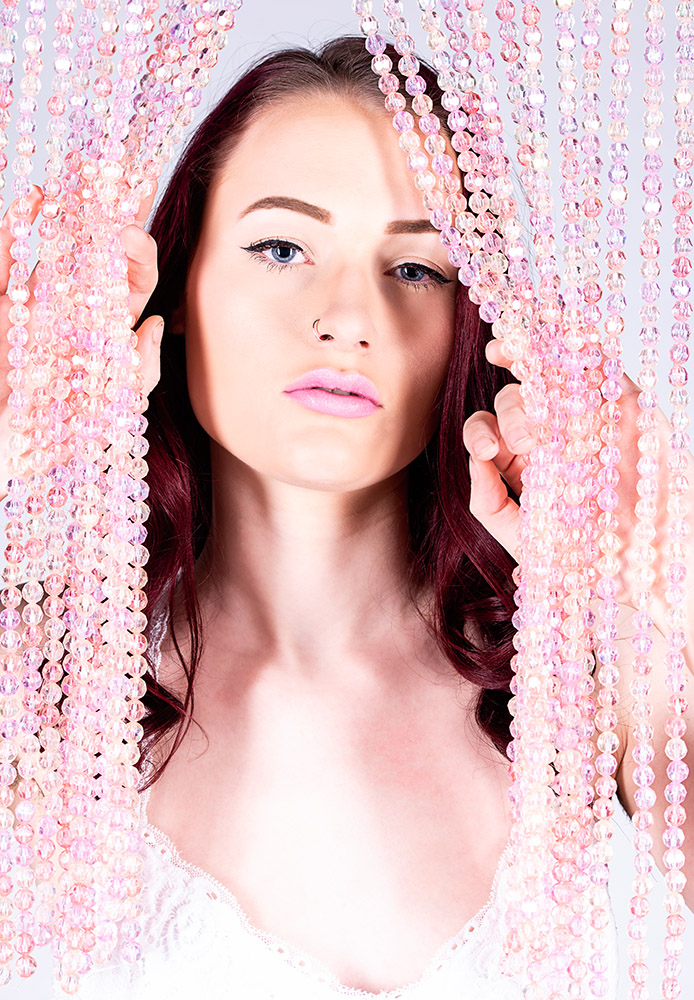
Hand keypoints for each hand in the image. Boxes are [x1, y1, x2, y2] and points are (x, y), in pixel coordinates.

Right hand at [0, 184, 162, 496]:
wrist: (4, 450)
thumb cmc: (55, 443)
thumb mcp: (110, 414)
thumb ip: (138, 373)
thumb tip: (156, 323)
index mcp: (108, 334)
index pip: (134, 283)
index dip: (139, 254)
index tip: (131, 234)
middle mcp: (76, 313)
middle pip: (102, 254)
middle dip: (115, 214)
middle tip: (124, 179)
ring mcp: (36, 305)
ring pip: (57, 247)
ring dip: (70, 211)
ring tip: (80, 176)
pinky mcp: (1, 306)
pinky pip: (8, 260)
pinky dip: (18, 227)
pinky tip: (35, 199)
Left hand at [464, 338, 693, 656]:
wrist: (650, 567)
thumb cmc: (590, 560)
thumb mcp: (525, 539)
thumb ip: (488, 503)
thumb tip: (473, 459)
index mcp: (523, 465)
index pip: (488, 431)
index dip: (479, 432)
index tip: (487, 450)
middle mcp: (550, 436)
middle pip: (513, 400)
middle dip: (510, 416)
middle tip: (527, 444)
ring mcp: (586, 417)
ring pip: (547, 375)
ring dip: (529, 369)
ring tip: (522, 388)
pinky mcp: (624, 405)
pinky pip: (600, 364)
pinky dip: (579, 347)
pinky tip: (557, 344)